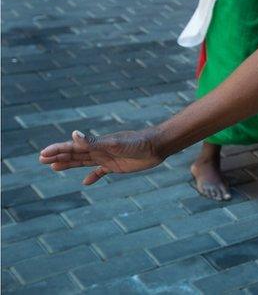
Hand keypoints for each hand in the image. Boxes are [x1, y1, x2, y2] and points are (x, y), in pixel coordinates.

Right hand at [39, 129, 163, 184]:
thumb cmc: (137, 143)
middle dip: (59, 156)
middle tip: (41, 160)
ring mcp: (107, 158)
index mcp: (97, 144)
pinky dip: (93, 177)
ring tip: (54, 168)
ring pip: (84, 162)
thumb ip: (94, 142)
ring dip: (70, 164)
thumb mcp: (114, 144)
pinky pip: (101, 172)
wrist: (157, 146)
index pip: (73, 147)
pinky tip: (86, 183)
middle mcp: (100, 150)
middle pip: (75, 154)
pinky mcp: (117, 166)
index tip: (42, 154)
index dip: (57, 150)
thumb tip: (74, 134)